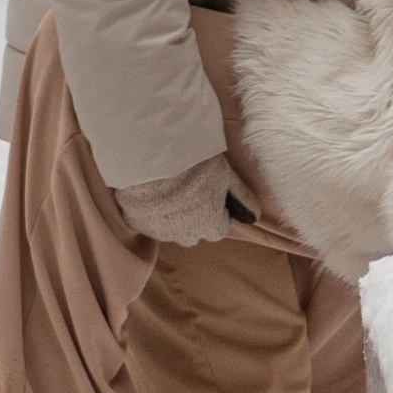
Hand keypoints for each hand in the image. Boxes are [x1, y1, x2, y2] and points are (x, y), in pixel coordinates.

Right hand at [117, 153, 254, 248]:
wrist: (150, 157)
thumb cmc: (193, 163)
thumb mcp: (224, 173)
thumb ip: (241, 197)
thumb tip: (255, 215)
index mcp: (209, 226)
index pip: (220, 228)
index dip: (218, 210)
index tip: (211, 192)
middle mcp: (186, 236)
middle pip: (195, 231)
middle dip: (196, 216)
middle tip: (190, 187)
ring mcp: (160, 232)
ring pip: (172, 228)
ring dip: (173, 215)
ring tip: (169, 187)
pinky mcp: (138, 224)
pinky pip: (149, 222)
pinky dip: (152, 212)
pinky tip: (151, 191)